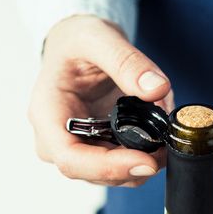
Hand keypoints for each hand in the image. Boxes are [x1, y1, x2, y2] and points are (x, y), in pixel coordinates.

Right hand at [27, 15, 173, 186]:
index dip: (109, 167)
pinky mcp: (95, 151)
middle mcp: (56, 141)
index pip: (71, 158)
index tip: (146, 161)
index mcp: (47, 115)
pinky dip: (143, 154)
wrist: (76, 47)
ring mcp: (76, 150)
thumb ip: (127, 62)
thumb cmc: (76, 42)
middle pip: (94, 173)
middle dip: (134, 165)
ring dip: (142, 160)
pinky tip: (156, 133)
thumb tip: (157, 88)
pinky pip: (121, 165)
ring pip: (112, 175)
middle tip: (166, 146)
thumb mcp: (99, 38)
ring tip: (163, 131)